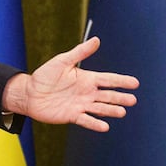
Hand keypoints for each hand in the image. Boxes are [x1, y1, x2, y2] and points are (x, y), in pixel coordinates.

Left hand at [4, 36, 138, 131]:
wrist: (29, 93)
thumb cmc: (45, 76)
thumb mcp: (63, 61)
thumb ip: (80, 52)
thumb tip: (96, 40)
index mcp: (87, 79)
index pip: (108, 80)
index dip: (121, 81)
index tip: (135, 83)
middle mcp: (87, 93)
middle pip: (107, 96)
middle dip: (120, 98)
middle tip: (133, 100)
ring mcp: (80, 105)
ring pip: (100, 108)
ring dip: (111, 110)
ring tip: (122, 112)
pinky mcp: (72, 116)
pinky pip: (86, 120)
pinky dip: (95, 124)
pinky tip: (105, 126)